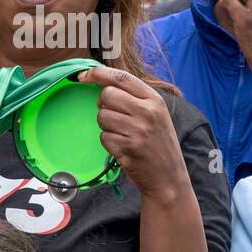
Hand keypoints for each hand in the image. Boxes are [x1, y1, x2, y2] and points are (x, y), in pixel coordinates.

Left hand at [78, 65, 187, 199]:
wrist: (169, 178)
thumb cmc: (159, 144)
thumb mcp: (157, 115)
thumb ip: (135, 98)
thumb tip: (103, 83)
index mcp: (155, 100)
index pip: (121, 78)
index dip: (98, 73)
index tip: (83, 75)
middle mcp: (147, 112)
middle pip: (107, 95)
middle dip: (103, 104)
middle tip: (114, 116)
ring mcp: (137, 131)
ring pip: (102, 116)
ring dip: (106, 126)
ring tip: (122, 134)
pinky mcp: (127, 149)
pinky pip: (103, 137)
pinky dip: (109, 142)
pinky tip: (123, 147)